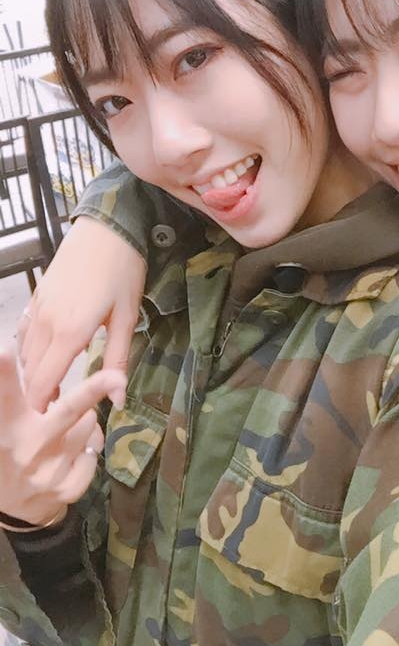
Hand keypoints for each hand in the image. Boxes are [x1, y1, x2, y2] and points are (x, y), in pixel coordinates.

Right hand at [0, 349, 124, 525]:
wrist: (16, 509)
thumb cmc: (10, 451)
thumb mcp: (5, 424)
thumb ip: (9, 397)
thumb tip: (14, 344)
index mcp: (7, 429)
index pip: (6, 397)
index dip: (4, 374)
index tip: (3, 350)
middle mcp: (28, 449)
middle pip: (68, 410)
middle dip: (94, 390)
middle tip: (116, 376)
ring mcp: (51, 471)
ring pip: (89, 424)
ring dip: (85, 418)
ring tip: (63, 429)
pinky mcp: (69, 488)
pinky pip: (94, 449)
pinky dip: (89, 445)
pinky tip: (70, 454)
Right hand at [17, 217, 145, 412]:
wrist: (107, 227)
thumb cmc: (123, 271)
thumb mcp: (126, 317)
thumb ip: (118, 359)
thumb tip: (117, 398)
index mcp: (71, 332)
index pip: (45, 380)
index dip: (41, 403)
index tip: (45, 418)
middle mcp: (47, 322)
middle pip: (30, 369)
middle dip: (36, 390)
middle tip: (51, 407)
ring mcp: (38, 306)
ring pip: (24, 350)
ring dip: (32, 370)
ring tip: (48, 385)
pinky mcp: (37, 294)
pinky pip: (24, 329)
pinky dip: (27, 347)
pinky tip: (39, 354)